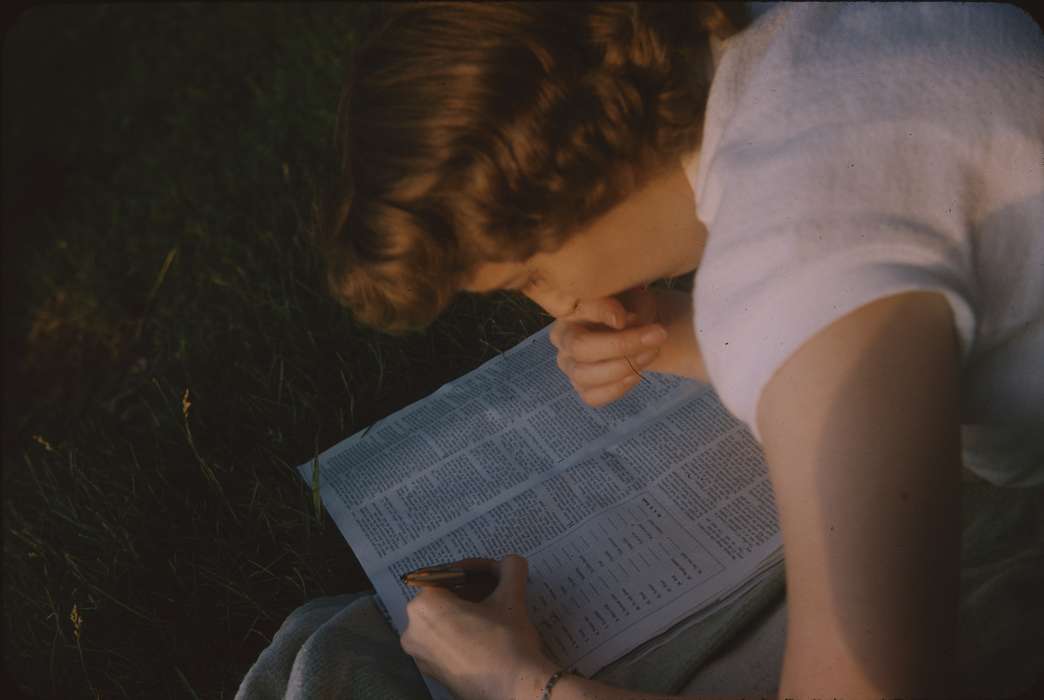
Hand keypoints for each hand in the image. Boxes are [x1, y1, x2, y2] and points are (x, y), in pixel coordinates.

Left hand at [400, 555, 556, 699]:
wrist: (515, 689)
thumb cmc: (506, 640)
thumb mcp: (511, 597)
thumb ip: (510, 569)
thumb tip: (511, 561)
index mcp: (423, 606)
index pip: (448, 574)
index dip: (476, 568)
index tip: (496, 572)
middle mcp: (413, 630)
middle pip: (444, 597)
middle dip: (472, 589)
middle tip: (498, 588)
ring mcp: (420, 656)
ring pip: (443, 620)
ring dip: (468, 610)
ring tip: (496, 610)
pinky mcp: (433, 674)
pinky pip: (444, 642)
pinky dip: (463, 632)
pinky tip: (488, 634)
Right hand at [551, 285, 702, 406]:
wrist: (641, 329)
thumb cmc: (630, 307)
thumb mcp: (628, 294)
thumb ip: (618, 304)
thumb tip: (618, 321)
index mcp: (568, 313)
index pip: (580, 312)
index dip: (604, 313)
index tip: (631, 316)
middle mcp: (563, 342)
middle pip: (581, 349)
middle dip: (623, 344)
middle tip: (658, 334)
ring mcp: (571, 368)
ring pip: (585, 376)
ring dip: (624, 366)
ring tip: (651, 352)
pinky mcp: (583, 389)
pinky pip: (593, 397)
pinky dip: (617, 388)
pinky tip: (636, 374)